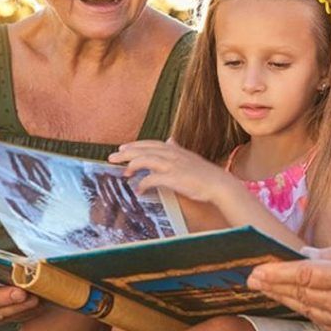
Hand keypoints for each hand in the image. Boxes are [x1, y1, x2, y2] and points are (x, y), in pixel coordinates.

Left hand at [109, 140, 239, 204]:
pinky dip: (143, 184)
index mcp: (175, 150)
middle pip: (143, 149)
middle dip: (126, 153)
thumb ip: (177, 149)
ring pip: (145, 160)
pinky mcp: (173, 178)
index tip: (122, 148)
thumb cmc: (205, 174)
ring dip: (132, 165)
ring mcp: (172, 165)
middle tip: (112, 158)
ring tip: (124, 173)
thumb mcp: (190, 157)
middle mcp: (172, 154)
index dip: (135, 145)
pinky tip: (138, 190)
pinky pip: (152, 179)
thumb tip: (170, 140)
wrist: (218, 184)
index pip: (150, 143)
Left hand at [247, 240, 330, 330]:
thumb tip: (305, 255)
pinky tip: (294, 302)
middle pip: (302, 295)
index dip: (278, 274)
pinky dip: (306, 311)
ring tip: (266, 288)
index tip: (257, 270)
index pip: (307, 276)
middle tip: (251, 278)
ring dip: (285, 300)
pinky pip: (322, 323)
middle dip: (274, 286)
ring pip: (308, 311)